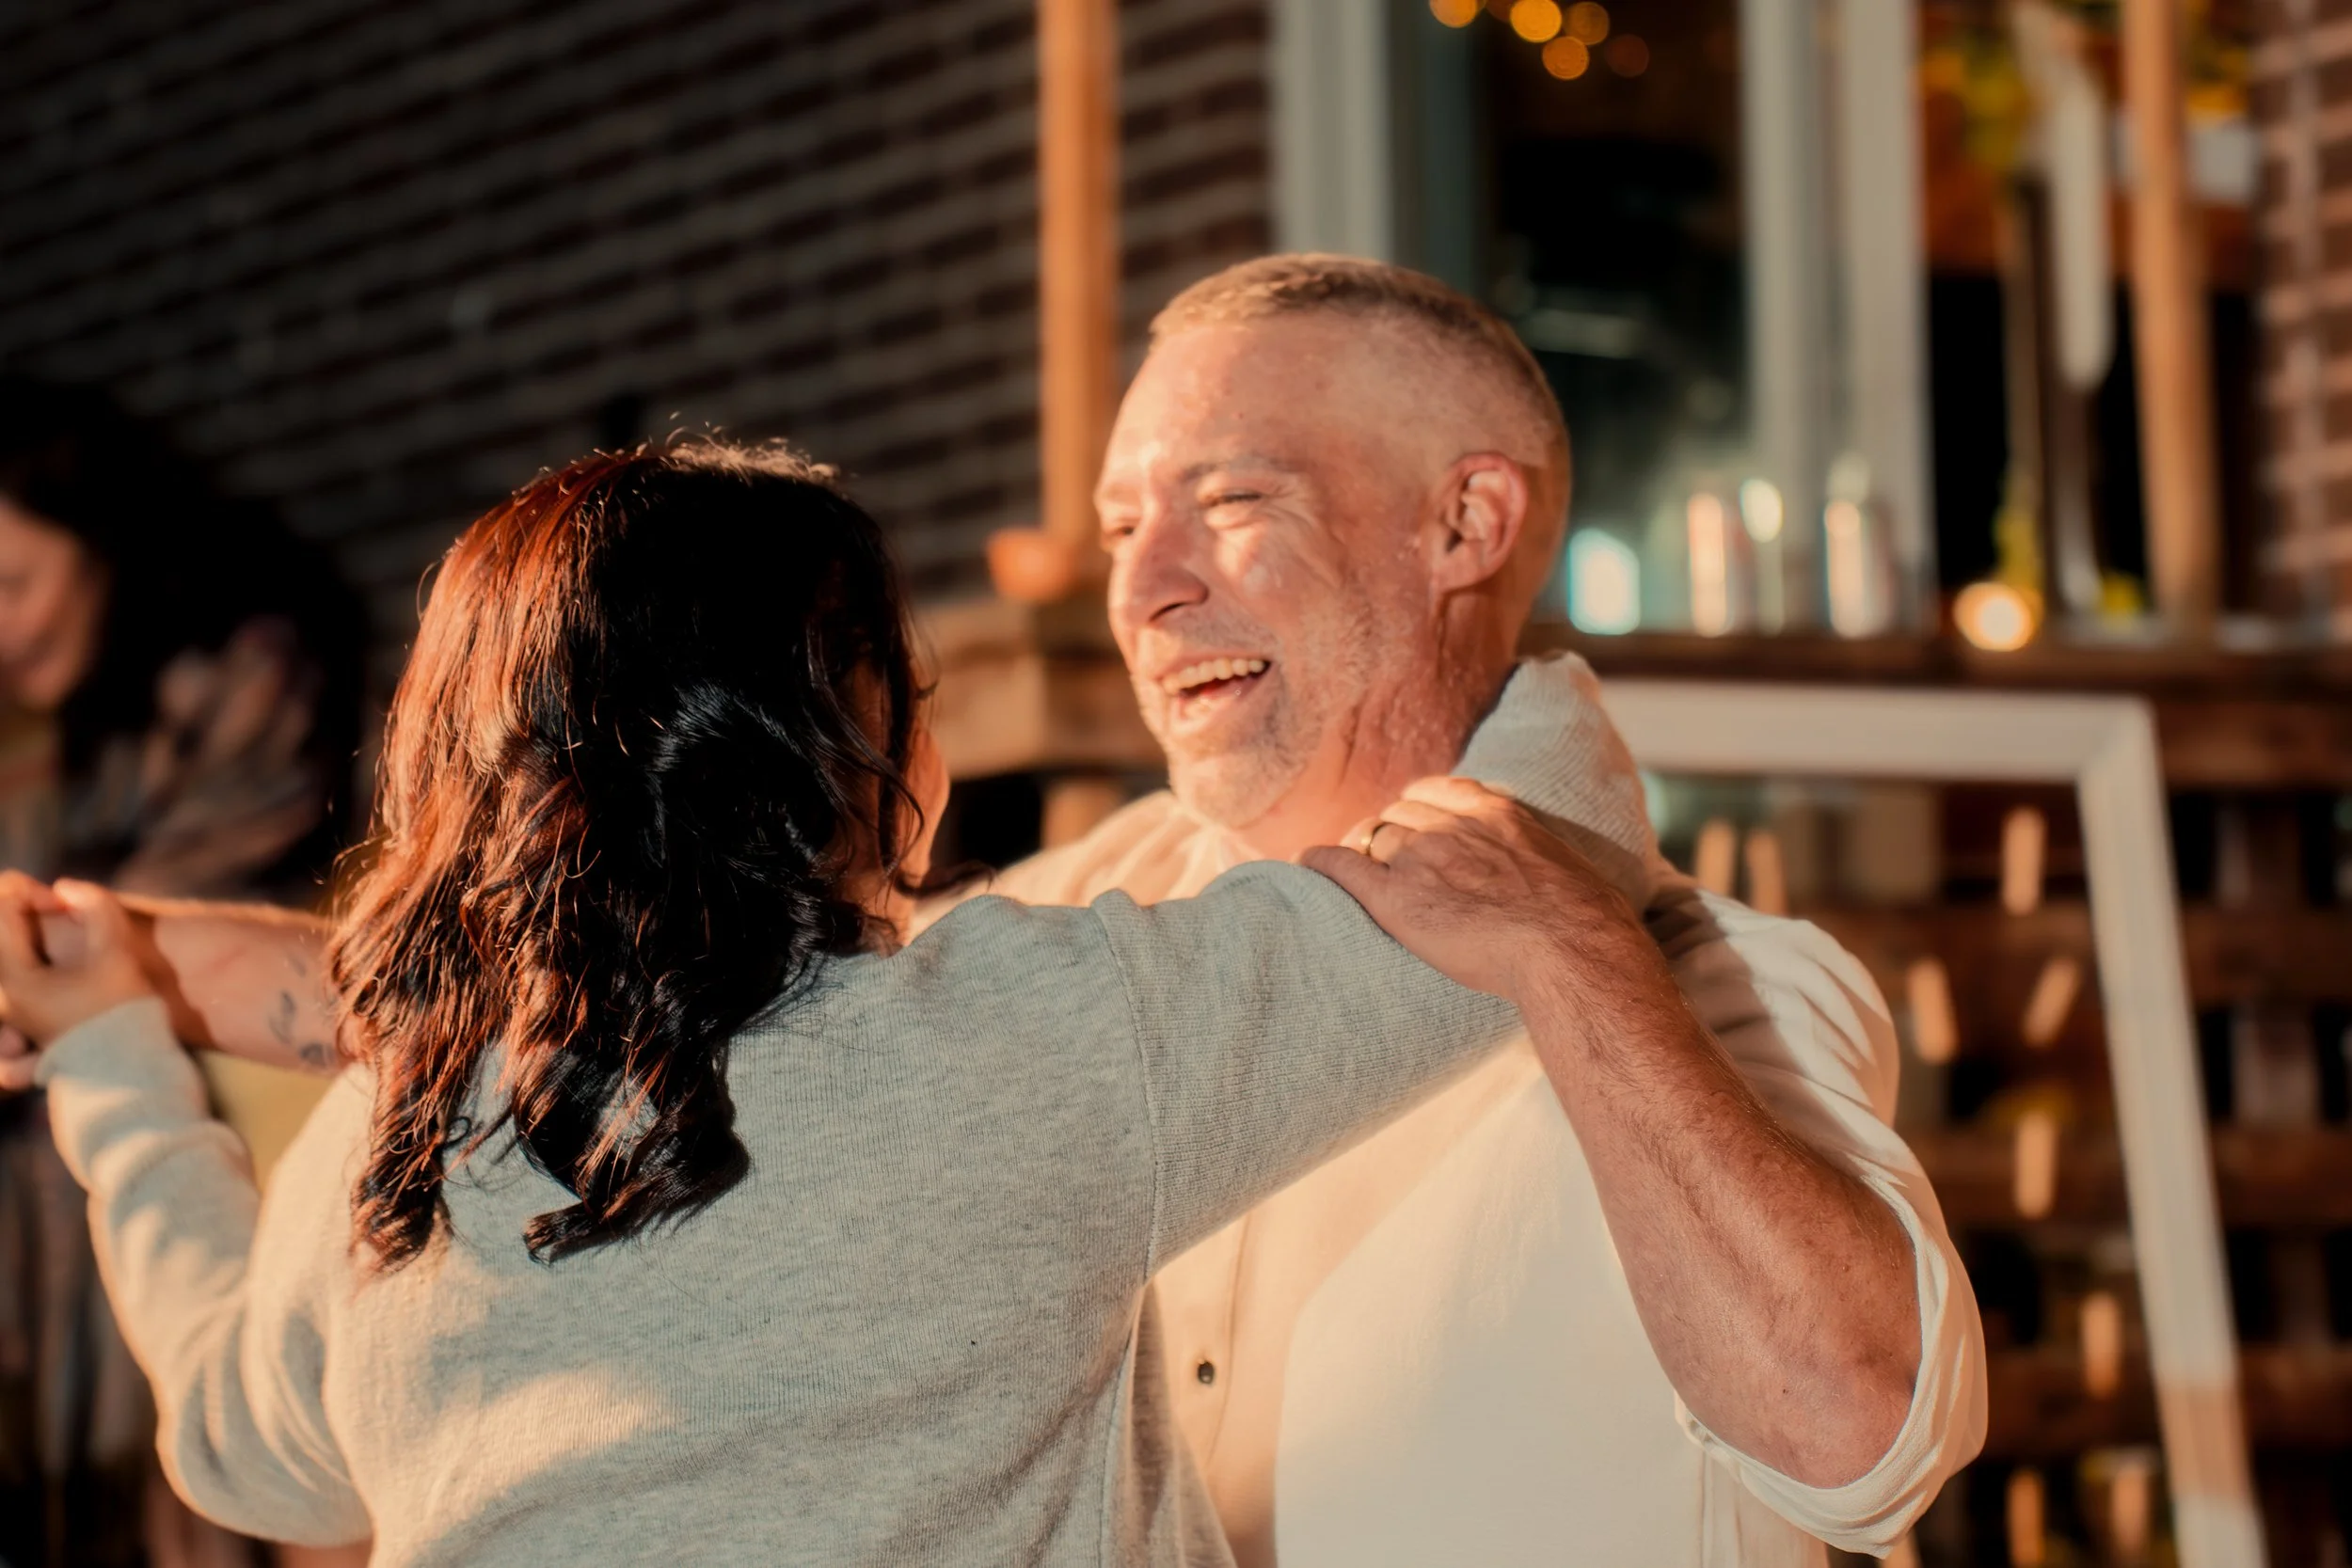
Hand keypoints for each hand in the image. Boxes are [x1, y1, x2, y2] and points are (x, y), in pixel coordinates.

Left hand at [0, 878, 158, 1049]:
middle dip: (21, 910)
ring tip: (50, 929)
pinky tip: (48, 955)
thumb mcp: (116, 953)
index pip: (3, 911)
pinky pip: (13, 978)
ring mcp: (13, 1009)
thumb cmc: (120, 1013)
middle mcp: (4, 994)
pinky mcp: (26, 1019)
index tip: (66, 904)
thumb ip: (97, 909)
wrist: (126, 1071)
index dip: (31, 893)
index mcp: (15, 977)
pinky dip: (24, 956)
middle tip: (55, 909)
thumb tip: (67, 887)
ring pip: (8, 956)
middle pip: (1, 933)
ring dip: (22, 933)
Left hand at [1299, 776, 1651, 1006]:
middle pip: (1398, 814)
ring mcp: (1419, 859)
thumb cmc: (1580, 919)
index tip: (1412, 821)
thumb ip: (1529, 856)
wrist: (1568, 946)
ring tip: (1354, 871)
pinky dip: (1321, 862)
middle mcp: (1449, 826)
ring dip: (1361, 851)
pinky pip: (1341, 866)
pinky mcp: (1394, 898)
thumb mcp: (1559, 865)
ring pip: (1371, 838)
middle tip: (1381, 859)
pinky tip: (1307, 863)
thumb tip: (1540, 878)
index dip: (1417, 809)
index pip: (1433, 791)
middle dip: (1387, 834)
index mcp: (1492, 812)